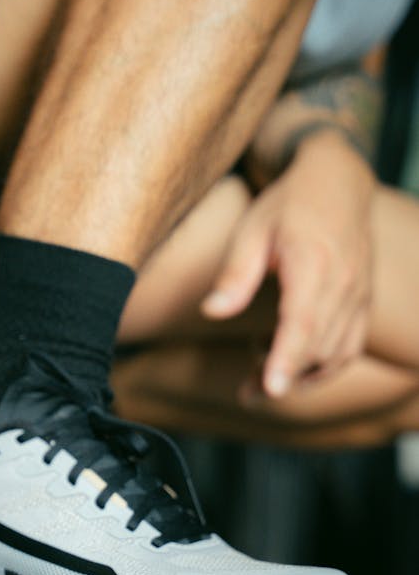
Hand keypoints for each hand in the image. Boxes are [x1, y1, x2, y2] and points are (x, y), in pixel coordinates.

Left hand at [201, 130, 374, 395]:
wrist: (339, 182)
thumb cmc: (289, 205)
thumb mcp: (252, 230)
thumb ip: (234, 274)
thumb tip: (212, 311)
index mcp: (313, 263)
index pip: (303, 321)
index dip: (287, 359)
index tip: (272, 389)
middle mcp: (344, 283)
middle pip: (317, 346)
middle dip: (283, 377)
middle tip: (246, 392)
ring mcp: (358, 295)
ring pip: (335, 354)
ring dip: (300, 376)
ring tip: (259, 380)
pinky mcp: (362, 303)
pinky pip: (348, 348)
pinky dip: (322, 367)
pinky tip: (291, 367)